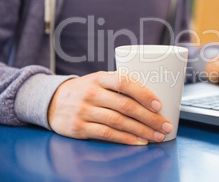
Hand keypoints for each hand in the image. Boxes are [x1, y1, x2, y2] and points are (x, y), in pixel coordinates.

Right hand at [47, 71, 172, 144]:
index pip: (125, 82)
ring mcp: (84, 111)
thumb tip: (153, 95)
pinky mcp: (80, 127)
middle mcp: (92, 93)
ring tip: (156, 135)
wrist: (53, 101)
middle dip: (149, 118)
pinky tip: (138, 141)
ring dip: (141, 130)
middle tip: (165, 125)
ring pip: (118, 122)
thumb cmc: (85, 90)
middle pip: (125, 106)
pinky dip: (125, 139)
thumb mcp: (99, 79)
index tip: (159, 105)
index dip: (144, 94)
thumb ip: (120, 84)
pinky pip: (107, 134)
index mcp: (100, 77)